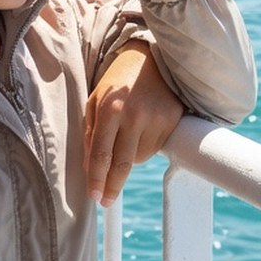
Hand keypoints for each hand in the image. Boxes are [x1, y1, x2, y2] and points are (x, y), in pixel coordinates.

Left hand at [85, 42, 183, 205]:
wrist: (152, 59)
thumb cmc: (117, 81)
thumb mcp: (95, 100)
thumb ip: (89, 133)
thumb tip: (90, 168)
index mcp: (109, 108)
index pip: (100, 154)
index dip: (96, 179)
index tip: (94, 198)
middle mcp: (134, 116)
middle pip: (122, 165)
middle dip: (112, 187)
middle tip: (105, 200)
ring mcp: (155, 120)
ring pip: (138, 159)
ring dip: (127, 159)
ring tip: (125, 136)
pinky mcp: (171, 122)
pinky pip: (153, 150)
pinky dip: (143, 148)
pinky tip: (141, 130)